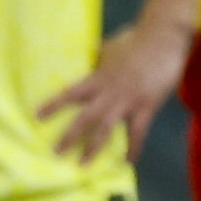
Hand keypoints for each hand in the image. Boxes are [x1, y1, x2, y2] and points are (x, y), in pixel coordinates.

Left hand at [36, 15, 195, 163]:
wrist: (162, 36)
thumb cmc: (136, 39)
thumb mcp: (110, 47)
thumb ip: (99, 57)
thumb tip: (90, 55)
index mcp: (99, 77)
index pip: (71, 93)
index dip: (54, 104)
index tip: (37, 116)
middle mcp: (109, 91)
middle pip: (85, 117)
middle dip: (70, 136)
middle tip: (56, 152)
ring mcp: (128, 100)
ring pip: (106, 128)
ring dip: (93, 147)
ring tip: (83, 164)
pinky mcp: (147, 105)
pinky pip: (138, 132)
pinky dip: (133, 148)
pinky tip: (127, 162)